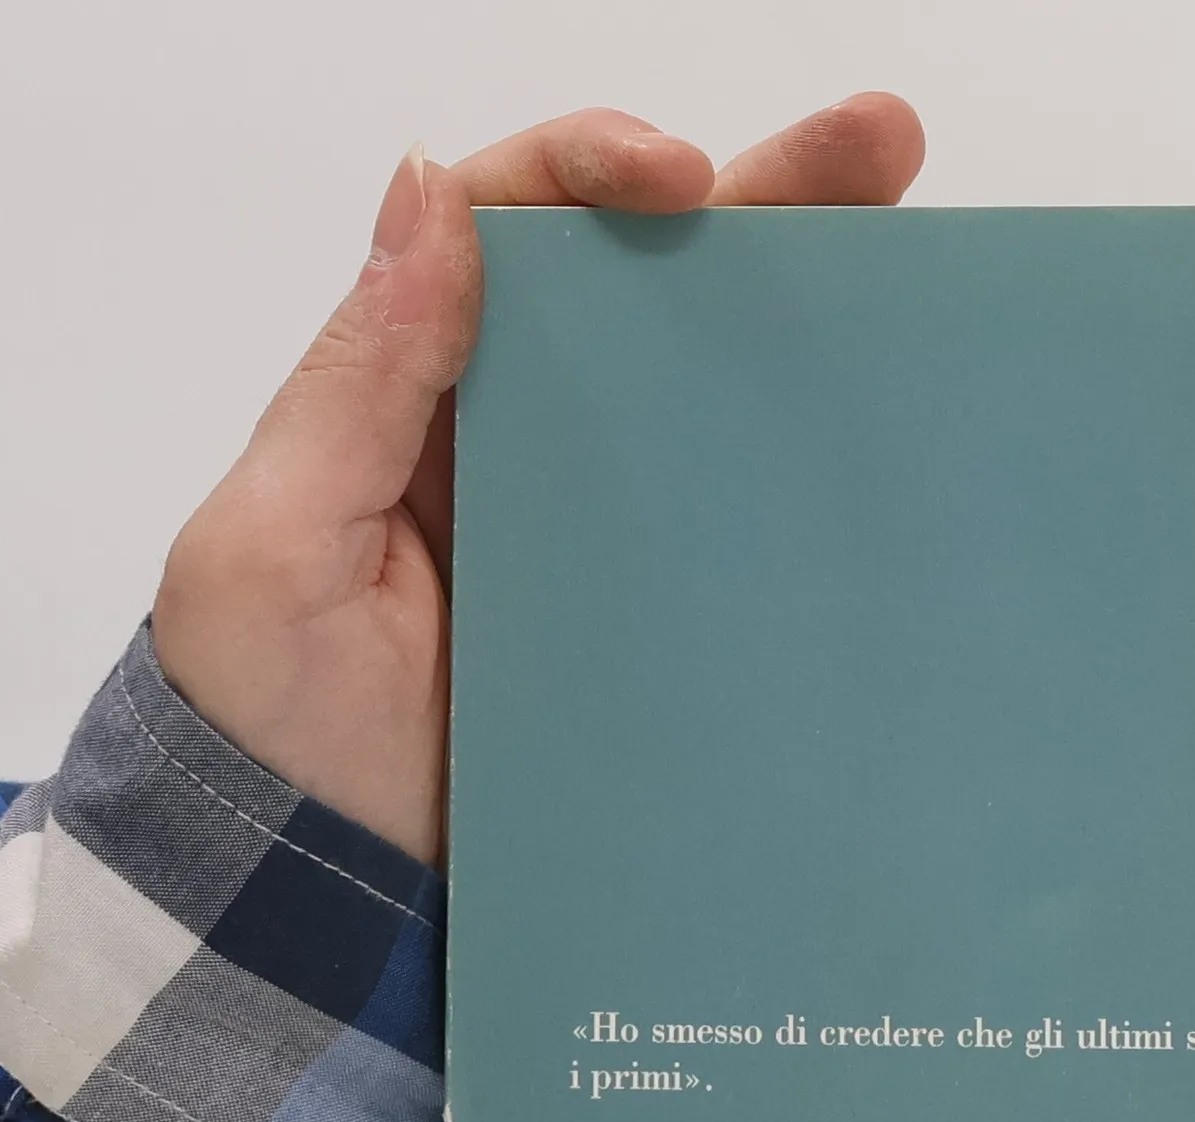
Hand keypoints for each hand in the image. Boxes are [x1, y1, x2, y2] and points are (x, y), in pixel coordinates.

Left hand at [150, 97, 925, 865]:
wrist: (335, 899)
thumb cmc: (274, 730)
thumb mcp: (273, 551)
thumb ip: (353, 387)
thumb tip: (431, 193)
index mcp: (414, 396)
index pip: (505, 225)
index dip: (591, 169)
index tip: (685, 179)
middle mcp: (516, 438)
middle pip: (637, 283)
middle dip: (758, 200)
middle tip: (879, 148)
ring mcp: (597, 531)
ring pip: (704, 391)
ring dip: (806, 316)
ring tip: (921, 261)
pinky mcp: (652, 621)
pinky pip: (734, 527)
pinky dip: (808, 480)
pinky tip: (890, 447)